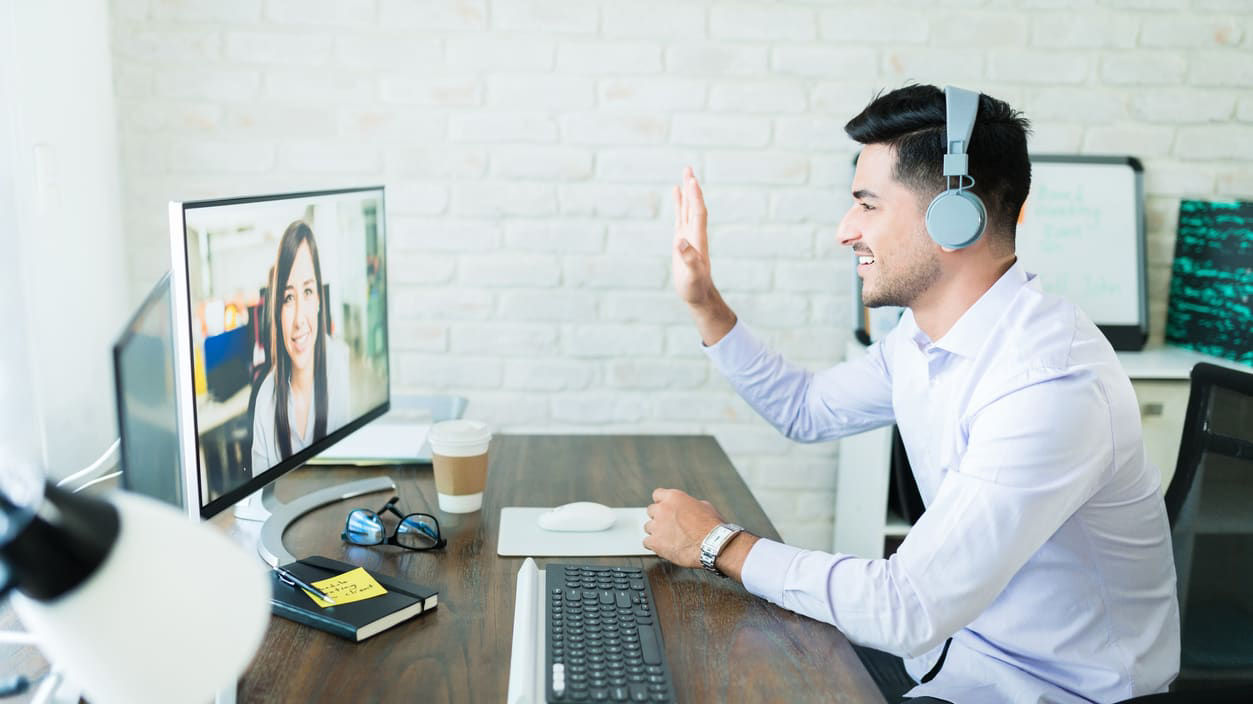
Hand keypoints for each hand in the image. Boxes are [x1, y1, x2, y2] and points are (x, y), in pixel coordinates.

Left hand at [643, 487, 724, 568]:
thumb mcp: (705, 507)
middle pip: (651, 511)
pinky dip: (654, 545)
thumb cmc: (712, 527)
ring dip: (656, 532)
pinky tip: (663, 547)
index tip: (665, 509)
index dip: (662, 502)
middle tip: (668, 525)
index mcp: (674, 497)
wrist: (712, 545)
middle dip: (658, 517)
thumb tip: (689, 508)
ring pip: (648, 527)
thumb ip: (690, 505)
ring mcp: (657, 526)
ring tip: (668, 538)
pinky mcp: (655, 542)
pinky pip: (646, 542)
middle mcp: (662, 509)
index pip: (657, 495)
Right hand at [671, 166, 713, 306]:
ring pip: (688, 208)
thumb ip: (688, 259)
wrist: (699, 295)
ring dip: (687, 191)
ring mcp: (688, 235)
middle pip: (694, 206)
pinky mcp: (682, 240)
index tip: (692, 181)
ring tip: (685, 173)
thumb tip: (680, 242)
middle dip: (692, 188)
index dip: (695, 198)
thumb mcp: (692, 276)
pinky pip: (681, 216)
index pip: (698, 213)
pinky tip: (676, 192)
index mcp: (698, 240)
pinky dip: (679, 203)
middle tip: (688, 168)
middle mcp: (695, 234)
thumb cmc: (695, 288)